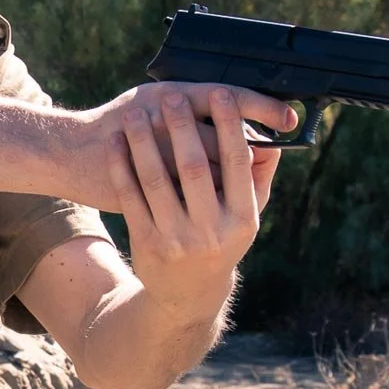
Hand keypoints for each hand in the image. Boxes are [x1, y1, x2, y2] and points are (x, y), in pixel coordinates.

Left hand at [105, 87, 281, 321]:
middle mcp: (211, 231)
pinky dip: (122, 168)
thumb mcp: (247, 219)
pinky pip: (131, 198)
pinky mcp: (146, 243)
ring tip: (135, 114)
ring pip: (156, 181)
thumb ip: (259, 179)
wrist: (188, 295)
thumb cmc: (222, 242)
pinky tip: (117, 144)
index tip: (222, 94)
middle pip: (194, 169)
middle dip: (182, 128)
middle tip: (171, 96)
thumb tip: (272, 138)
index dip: (230, 126)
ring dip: (144, 143)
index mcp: (242, 219)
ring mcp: (176, 238)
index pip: (238, 164)